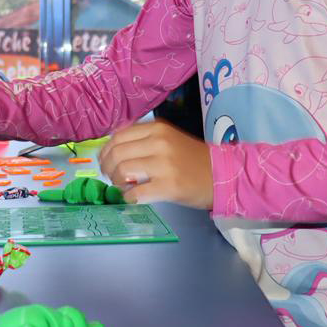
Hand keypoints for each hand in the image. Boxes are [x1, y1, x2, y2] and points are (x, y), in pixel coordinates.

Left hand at [98, 121, 212, 208]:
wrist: (221, 174)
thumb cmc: (191, 158)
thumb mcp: (167, 138)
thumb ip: (142, 139)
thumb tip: (112, 148)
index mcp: (157, 129)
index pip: (118, 136)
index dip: (106, 150)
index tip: (106, 161)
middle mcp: (159, 143)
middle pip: (116, 153)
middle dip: (107, 168)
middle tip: (111, 177)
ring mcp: (163, 165)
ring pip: (122, 171)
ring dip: (116, 182)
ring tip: (123, 187)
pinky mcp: (168, 186)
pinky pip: (135, 192)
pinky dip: (128, 197)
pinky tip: (133, 197)